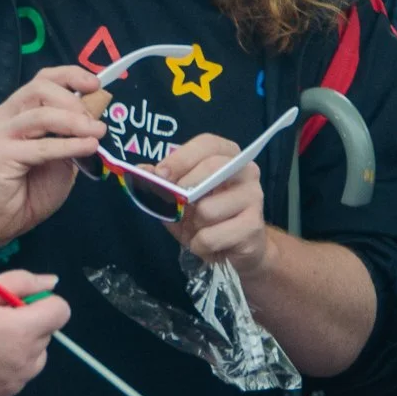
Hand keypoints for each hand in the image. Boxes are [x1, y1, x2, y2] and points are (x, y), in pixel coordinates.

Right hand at [0, 66, 108, 250]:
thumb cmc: (26, 192)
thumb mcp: (58, 159)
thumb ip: (70, 138)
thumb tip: (95, 121)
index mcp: (17, 112)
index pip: (42, 80)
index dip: (70, 76)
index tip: (96, 85)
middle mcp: (5, 116)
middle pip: (40, 88)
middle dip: (73, 100)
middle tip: (95, 122)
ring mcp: (0, 133)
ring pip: (41, 114)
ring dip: (75, 121)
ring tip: (97, 133)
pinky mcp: (1, 154)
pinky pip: (41, 146)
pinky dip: (68, 145)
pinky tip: (87, 147)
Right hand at [0, 271, 70, 395]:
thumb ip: (23, 283)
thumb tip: (53, 283)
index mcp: (23, 330)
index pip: (61, 311)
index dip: (42, 303)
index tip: (17, 303)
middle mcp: (27, 359)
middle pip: (47, 333)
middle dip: (29, 323)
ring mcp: (17, 381)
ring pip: (37, 356)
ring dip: (23, 346)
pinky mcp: (5, 395)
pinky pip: (21, 374)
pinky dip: (11, 365)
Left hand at [156, 134, 271, 279]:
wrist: (235, 251)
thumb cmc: (205, 218)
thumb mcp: (180, 198)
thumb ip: (162, 182)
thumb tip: (142, 171)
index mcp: (228, 156)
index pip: (207, 144)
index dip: (181, 157)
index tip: (160, 174)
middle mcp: (247, 171)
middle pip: (213, 168)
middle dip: (185, 187)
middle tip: (175, 203)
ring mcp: (254, 198)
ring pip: (207, 209)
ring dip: (194, 224)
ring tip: (199, 228)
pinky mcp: (254, 226)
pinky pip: (211, 236)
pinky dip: (200, 245)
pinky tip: (207, 244)